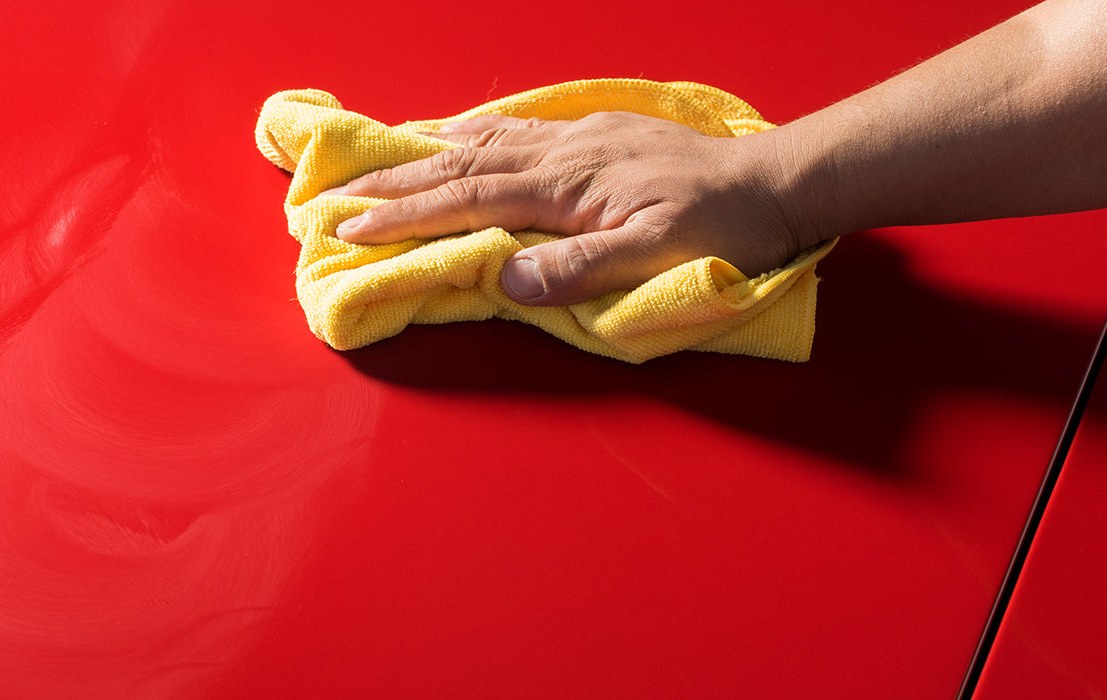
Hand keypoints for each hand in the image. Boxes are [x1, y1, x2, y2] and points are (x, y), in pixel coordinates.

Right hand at [327, 112, 828, 305]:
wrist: (771, 184)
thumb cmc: (717, 231)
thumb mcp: (653, 262)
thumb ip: (578, 270)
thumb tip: (509, 279)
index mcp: (566, 188)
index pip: (467, 201)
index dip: (406, 215)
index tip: (351, 227)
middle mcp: (560, 154)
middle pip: (460, 164)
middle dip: (393, 181)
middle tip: (335, 194)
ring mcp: (577, 139)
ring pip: (482, 140)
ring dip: (424, 153)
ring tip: (377, 160)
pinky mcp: (596, 133)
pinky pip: (516, 128)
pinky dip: (473, 131)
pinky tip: (458, 133)